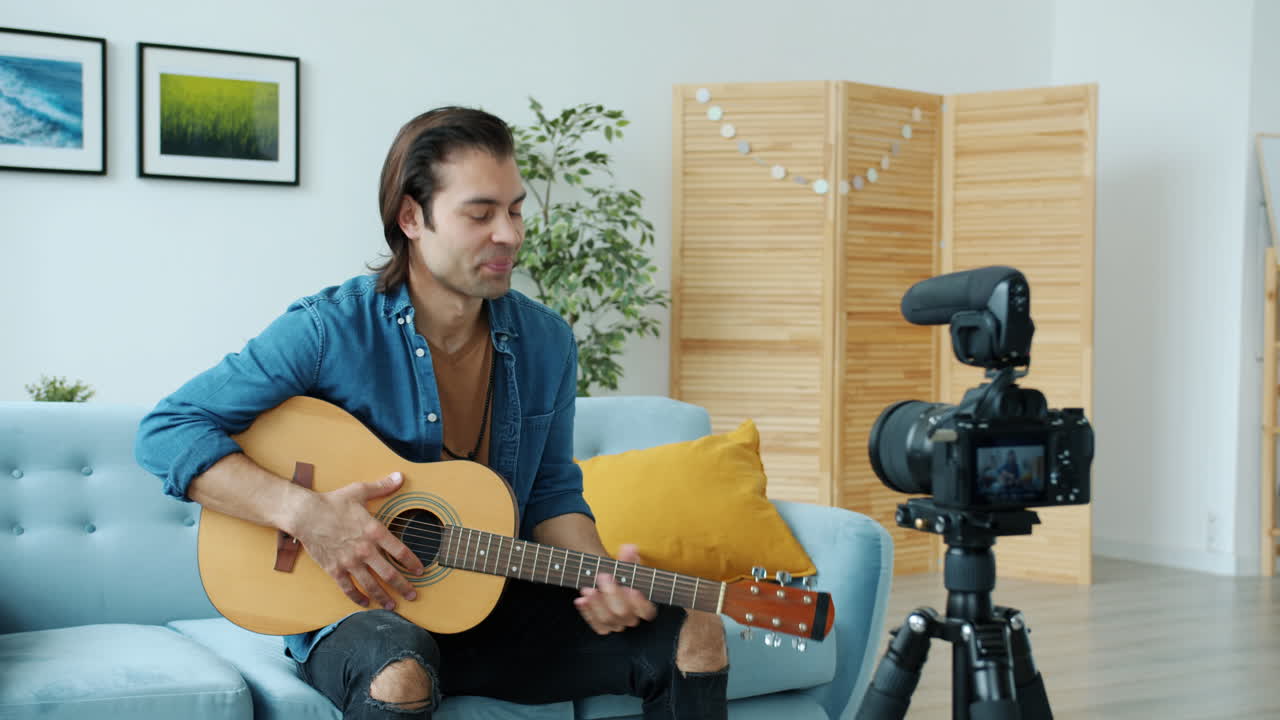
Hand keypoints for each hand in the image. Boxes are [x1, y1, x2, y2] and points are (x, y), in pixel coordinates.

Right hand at [291, 471, 424, 609]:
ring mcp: (349, 562)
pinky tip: (365, 604)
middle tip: (413, 595)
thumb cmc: (333, 502)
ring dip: (383, 597)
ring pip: (370, 585)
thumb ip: (382, 487)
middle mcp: (364, 549)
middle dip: (403, 586)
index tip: (419, 571)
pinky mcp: (335, 569)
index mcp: (374, 531)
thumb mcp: (360, 491)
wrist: (305, 514)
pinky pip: (348, 588)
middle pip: (388, 573)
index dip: (412, 563)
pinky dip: (357, 598)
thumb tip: (399, 476)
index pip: (400, 551)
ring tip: (393, 605)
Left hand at [574, 544, 657, 634]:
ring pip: (608, 619)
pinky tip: (580, 600)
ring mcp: (617, 624)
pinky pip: (596, 624)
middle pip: (624, 613)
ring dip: (596, 604)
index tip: (632, 588)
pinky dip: (587, 612)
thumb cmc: (620, 575)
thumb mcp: (625, 565)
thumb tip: (630, 548)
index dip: (640, 602)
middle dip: (612, 594)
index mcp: (643, 606)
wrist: (606, 583)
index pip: (646, 610)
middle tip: (602, 576)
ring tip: (587, 589)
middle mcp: (631, 618)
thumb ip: (629, 558)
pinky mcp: (603, 627)